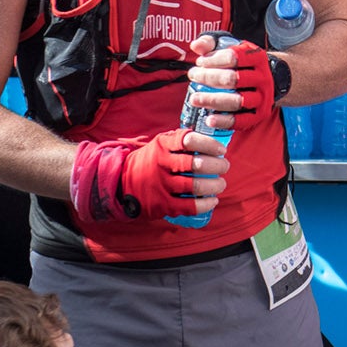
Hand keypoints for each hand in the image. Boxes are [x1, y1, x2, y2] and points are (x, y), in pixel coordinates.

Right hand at [72, 129, 229, 221]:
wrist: (122, 183)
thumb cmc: (151, 160)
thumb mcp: (161, 144)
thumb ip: (182, 140)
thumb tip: (213, 140)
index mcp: (162, 145)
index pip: (189, 140)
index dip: (210, 145)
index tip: (221, 150)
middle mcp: (161, 164)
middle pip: (195, 164)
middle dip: (217, 166)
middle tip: (224, 167)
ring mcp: (160, 185)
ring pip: (194, 186)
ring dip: (214, 185)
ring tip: (221, 183)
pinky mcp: (161, 204)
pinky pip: (188, 206)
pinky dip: (205, 203)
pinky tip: (213, 200)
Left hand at [187, 34, 285, 124]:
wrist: (270, 79)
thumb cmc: (243, 63)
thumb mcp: (230, 47)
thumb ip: (211, 43)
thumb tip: (196, 46)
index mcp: (257, 58)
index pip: (233, 57)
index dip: (213, 60)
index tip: (200, 62)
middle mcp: (262, 78)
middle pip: (233, 79)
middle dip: (209, 78)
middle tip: (193, 76)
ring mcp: (262, 97)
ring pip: (237, 101)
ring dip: (213, 100)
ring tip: (195, 98)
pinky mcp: (259, 114)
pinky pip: (241, 120)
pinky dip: (224, 121)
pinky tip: (209, 119)